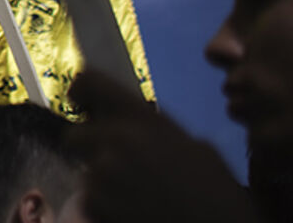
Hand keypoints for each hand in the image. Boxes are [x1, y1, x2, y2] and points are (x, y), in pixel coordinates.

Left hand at [68, 70, 260, 222]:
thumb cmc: (217, 194)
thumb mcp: (196, 148)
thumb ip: (155, 132)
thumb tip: (128, 124)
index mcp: (144, 120)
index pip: (91, 83)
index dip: (80, 90)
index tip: (78, 99)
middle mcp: (117, 139)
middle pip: (75, 136)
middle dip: (90, 151)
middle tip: (117, 171)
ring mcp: (102, 172)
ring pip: (86, 174)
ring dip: (102, 185)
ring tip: (138, 200)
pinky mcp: (95, 203)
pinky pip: (88, 202)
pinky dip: (102, 210)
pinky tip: (132, 215)